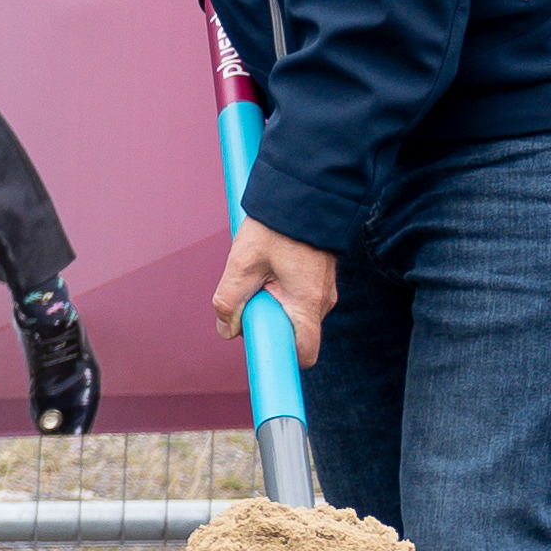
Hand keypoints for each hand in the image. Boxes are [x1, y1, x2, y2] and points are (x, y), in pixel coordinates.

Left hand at [214, 213, 336, 363]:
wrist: (305, 193)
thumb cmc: (276, 227)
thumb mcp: (243, 262)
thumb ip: (230, 299)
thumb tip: (227, 329)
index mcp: (307, 304)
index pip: (303, 354)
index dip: (280, 357)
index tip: (259, 345)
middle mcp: (322, 303)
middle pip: (291, 333)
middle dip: (265, 321)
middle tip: (250, 291)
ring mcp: (323, 292)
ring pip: (292, 314)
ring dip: (271, 302)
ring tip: (260, 271)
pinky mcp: (318, 281)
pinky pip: (296, 298)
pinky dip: (279, 291)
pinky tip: (269, 266)